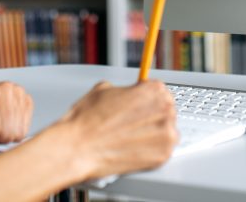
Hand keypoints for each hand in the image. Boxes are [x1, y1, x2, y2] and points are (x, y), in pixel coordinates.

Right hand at [58, 80, 177, 179]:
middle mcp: (164, 110)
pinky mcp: (163, 155)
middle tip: (134, 123)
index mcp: (153, 90)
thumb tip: (127, 94)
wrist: (79, 148)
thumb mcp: (104, 89)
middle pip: (166, 110)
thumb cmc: (88, 120)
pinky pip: (164, 150)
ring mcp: (166, 134)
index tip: (142, 105)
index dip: (148, 99)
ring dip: (154, 133)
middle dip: (151, 116)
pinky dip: (152, 150)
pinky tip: (135, 148)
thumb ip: (124, 90)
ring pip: (167, 131)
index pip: (160, 91)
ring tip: (132, 137)